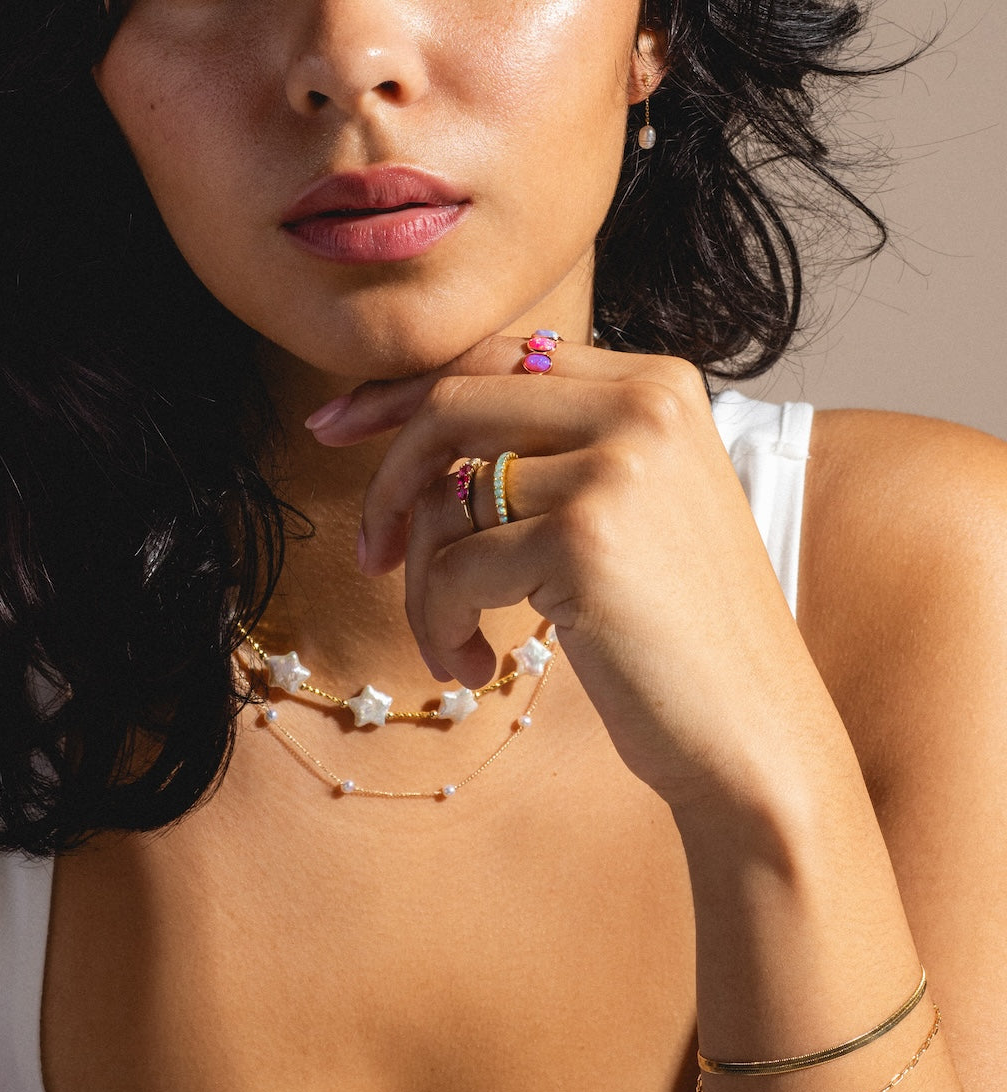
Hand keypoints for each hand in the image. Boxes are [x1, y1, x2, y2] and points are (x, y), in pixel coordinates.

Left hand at [309, 335, 834, 805]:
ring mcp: (619, 466)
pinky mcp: (586, 538)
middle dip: (388, 485)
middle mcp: (643, 404)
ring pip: (444, 500)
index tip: (336, 428)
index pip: (495, 357)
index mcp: (655, 384)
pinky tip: (475, 668)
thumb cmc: (674, 634)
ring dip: (422, 585)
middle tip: (369, 556)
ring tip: (453, 642)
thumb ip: (551, 449)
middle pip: (453, 406)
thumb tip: (417, 422)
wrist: (754, 733)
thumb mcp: (626, 511)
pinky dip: (441, 625)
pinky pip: (453, 569)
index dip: (402, 392)